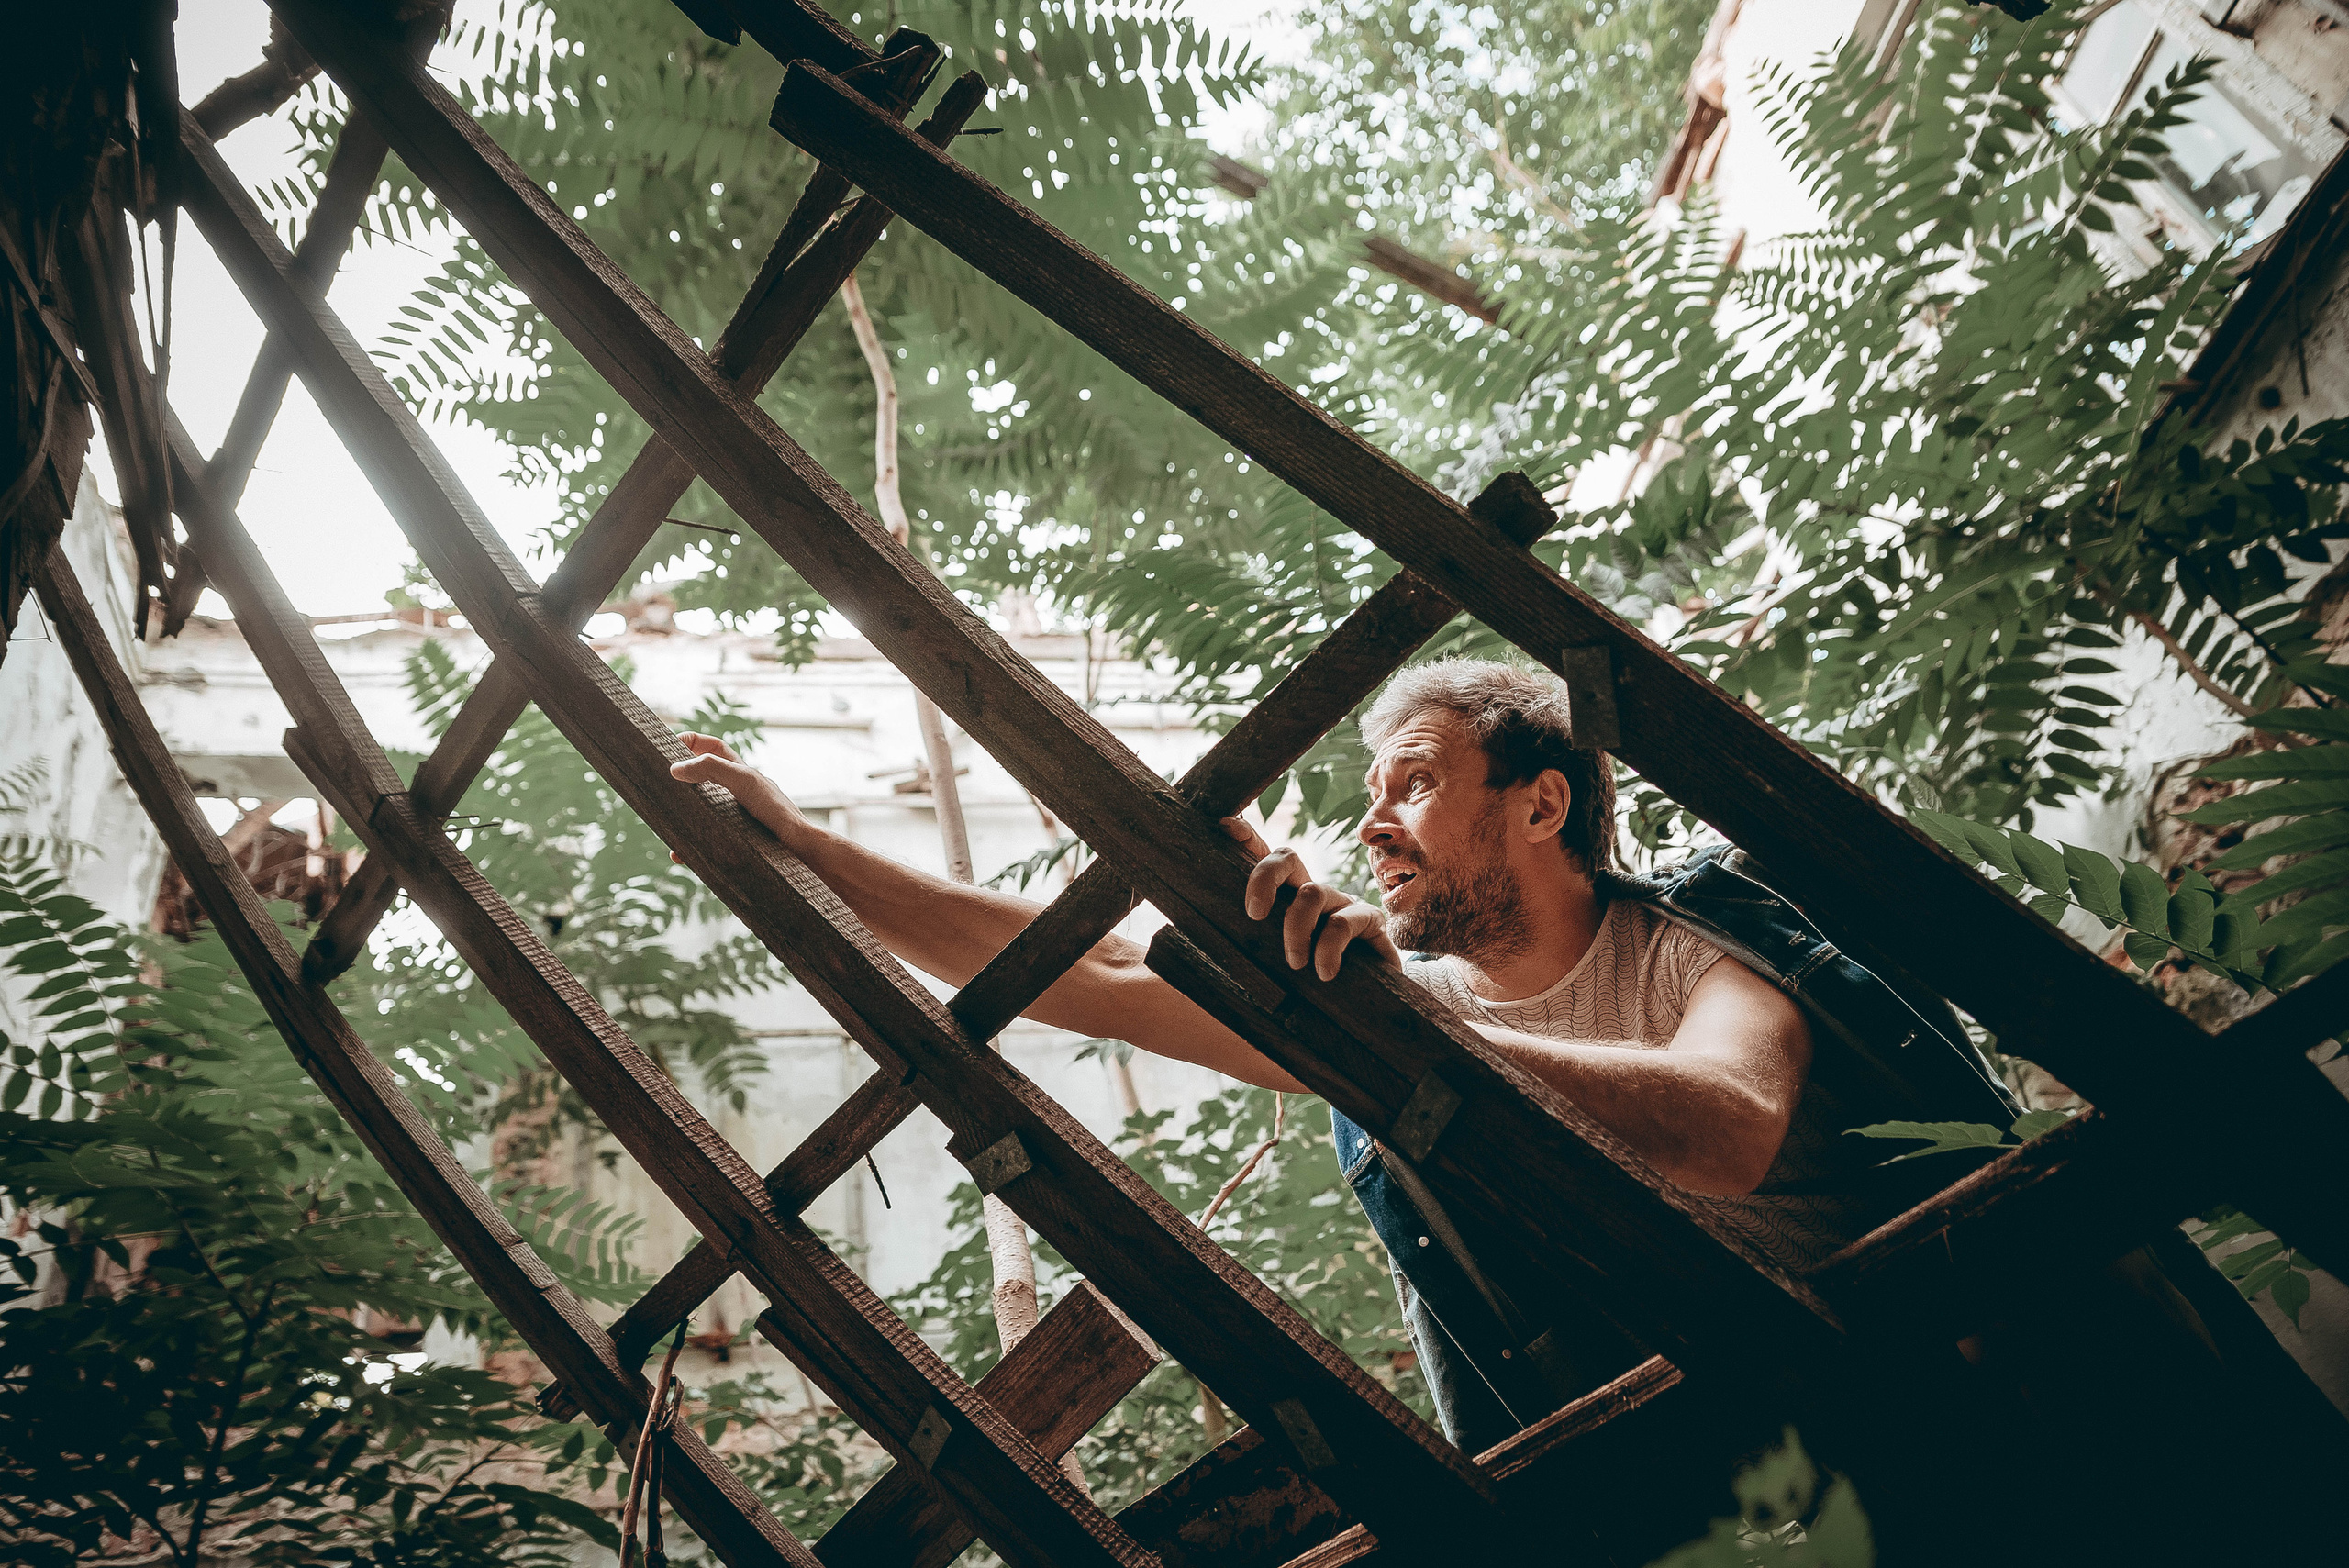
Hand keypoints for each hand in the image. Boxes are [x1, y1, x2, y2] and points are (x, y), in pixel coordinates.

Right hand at [669, 732, 812, 848]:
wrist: (799, 851)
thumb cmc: (776, 812)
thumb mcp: (744, 781)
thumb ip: (711, 768)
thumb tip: (676, 769)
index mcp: (740, 773)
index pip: (712, 748)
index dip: (692, 742)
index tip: (668, 745)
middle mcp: (736, 793)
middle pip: (700, 780)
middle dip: (678, 783)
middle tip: (656, 787)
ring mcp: (734, 818)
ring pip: (698, 813)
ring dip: (679, 816)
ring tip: (663, 823)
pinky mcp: (733, 842)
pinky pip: (704, 842)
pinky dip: (689, 847)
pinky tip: (679, 854)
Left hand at [1220, 816, 1399, 980]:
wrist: (1368, 1001)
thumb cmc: (1314, 984)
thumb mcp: (1278, 966)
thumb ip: (1256, 953)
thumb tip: (1214, 956)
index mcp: (1286, 899)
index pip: (1265, 861)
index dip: (1247, 839)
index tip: (1226, 827)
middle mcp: (1312, 892)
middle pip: (1286, 859)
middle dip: (1264, 878)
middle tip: (1254, 915)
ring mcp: (1341, 902)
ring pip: (1311, 893)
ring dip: (1297, 930)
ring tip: (1296, 964)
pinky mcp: (1369, 919)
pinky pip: (1343, 922)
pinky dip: (1328, 948)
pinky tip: (1324, 973)